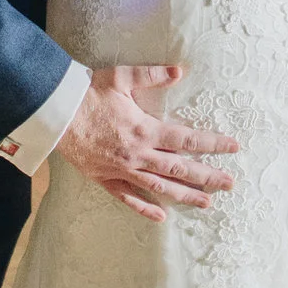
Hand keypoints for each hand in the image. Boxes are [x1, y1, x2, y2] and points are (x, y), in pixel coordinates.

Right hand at [56, 65, 238, 222]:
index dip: (212, 144)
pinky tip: (162, 217)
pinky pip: (128, 198)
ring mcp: (122, 170)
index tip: (232, 148)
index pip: (187, 139)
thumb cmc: (87, 92)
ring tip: (207, 203)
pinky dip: (145, 208)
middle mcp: (138, 154)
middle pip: (180, 169)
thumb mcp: (120, 78)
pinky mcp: (105, 178)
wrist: (55, 114)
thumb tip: (179, 70)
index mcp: (144, 129)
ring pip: (160, 187)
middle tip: (230, 183)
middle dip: (207, 176)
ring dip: (185, 195)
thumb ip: (151, 75)